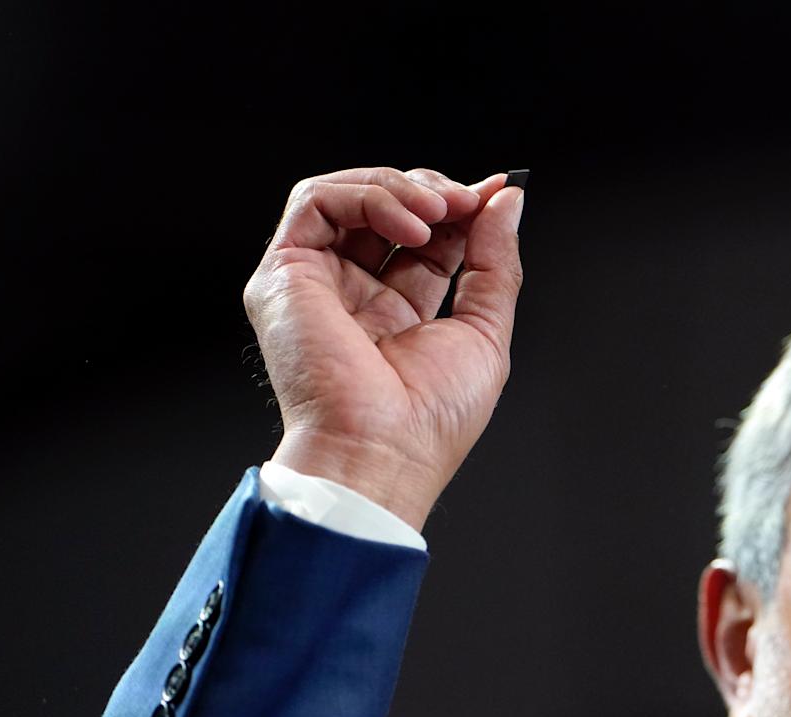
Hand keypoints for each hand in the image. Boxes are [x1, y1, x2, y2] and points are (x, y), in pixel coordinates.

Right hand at [243, 167, 524, 528]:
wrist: (382, 453)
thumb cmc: (429, 420)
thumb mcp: (486, 331)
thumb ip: (495, 262)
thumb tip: (506, 200)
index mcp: (396, 314)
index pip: (427, 239)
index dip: (462, 210)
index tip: (497, 192)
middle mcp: (353, 295)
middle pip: (388, 210)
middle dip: (433, 193)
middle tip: (469, 201)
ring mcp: (316, 282)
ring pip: (348, 195)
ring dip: (402, 189)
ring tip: (440, 211)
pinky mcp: (284, 274)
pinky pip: (316, 201)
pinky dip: (367, 195)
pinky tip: (410, 225)